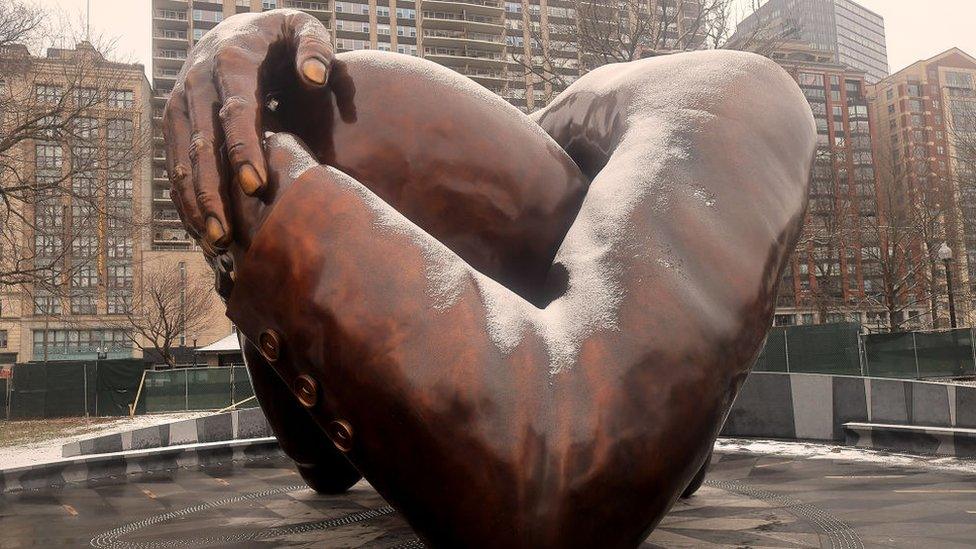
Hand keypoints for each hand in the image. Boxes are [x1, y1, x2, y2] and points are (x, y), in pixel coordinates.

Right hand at [162, 9, 332, 251]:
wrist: (234, 30)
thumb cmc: (280, 39)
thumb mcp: (302, 28)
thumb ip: (315, 47)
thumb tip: (314, 76)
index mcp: (231, 61)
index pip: (236, 111)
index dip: (243, 149)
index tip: (254, 186)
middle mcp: (196, 82)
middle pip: (200, 143)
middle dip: (211, 192)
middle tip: (227, 235)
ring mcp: (180, 103)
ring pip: (180, 159)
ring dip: (194, 203)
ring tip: (215, 244)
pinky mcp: (174, 122)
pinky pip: (174, 164)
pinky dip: (185, 198)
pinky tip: (201, 231)